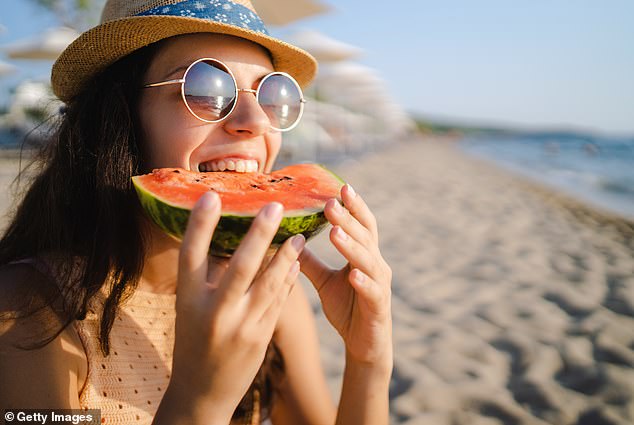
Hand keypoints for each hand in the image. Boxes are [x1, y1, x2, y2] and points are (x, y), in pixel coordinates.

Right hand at [165, 192, 304, 421]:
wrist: (202, 392)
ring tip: (299, 236)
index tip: (212, 195)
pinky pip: (279, 302)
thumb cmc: (194, 340)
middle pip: (239, 267)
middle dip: (259, 235)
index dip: (200, 225)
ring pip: (269, 284)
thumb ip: (205, 277)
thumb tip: (230, 237)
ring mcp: (240, 327)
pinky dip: (288, 280)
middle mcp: (214, 313)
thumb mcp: (190, 308)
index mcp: (188, 301)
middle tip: (275, 206)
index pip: (191, 256)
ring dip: (286, 257)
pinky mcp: (261, 338)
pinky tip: (296, 263)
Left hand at [300, 185, 391, 366]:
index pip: (362, 225)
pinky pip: (372, 292)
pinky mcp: (379, 307)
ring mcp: (379, 285)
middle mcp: (376, 265)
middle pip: (364, 236)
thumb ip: (310, 261)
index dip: (354, 206)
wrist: (364, 344)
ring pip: (368, 261)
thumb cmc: (347, 308)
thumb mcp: (325, 281)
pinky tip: (353, 275)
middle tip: (330, 202)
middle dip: (348, 219)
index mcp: (365, 255)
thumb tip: (288, 239)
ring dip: (352, 246)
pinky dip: (363, 282)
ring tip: (336, 233)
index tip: (341, 186)